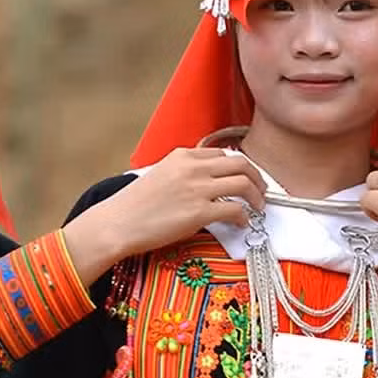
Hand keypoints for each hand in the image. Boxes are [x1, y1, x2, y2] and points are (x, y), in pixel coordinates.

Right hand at [62, 149, 265, 281]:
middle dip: (256, 177)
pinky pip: (235, 210)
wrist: (117, 223)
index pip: (223, 154)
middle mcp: (192, 168)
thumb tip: (209, 183)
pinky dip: (244, 216)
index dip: (240, 167)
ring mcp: (197, 189)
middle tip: (260, 191)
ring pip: (243, 183)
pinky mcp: (199, 212)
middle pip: (241, 163)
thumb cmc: (135, 205)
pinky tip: (241, 222)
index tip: (245, 179)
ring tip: (257, 207)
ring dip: (256, 196)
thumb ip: (185, 173)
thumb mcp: (160, 175)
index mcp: (182, 155)